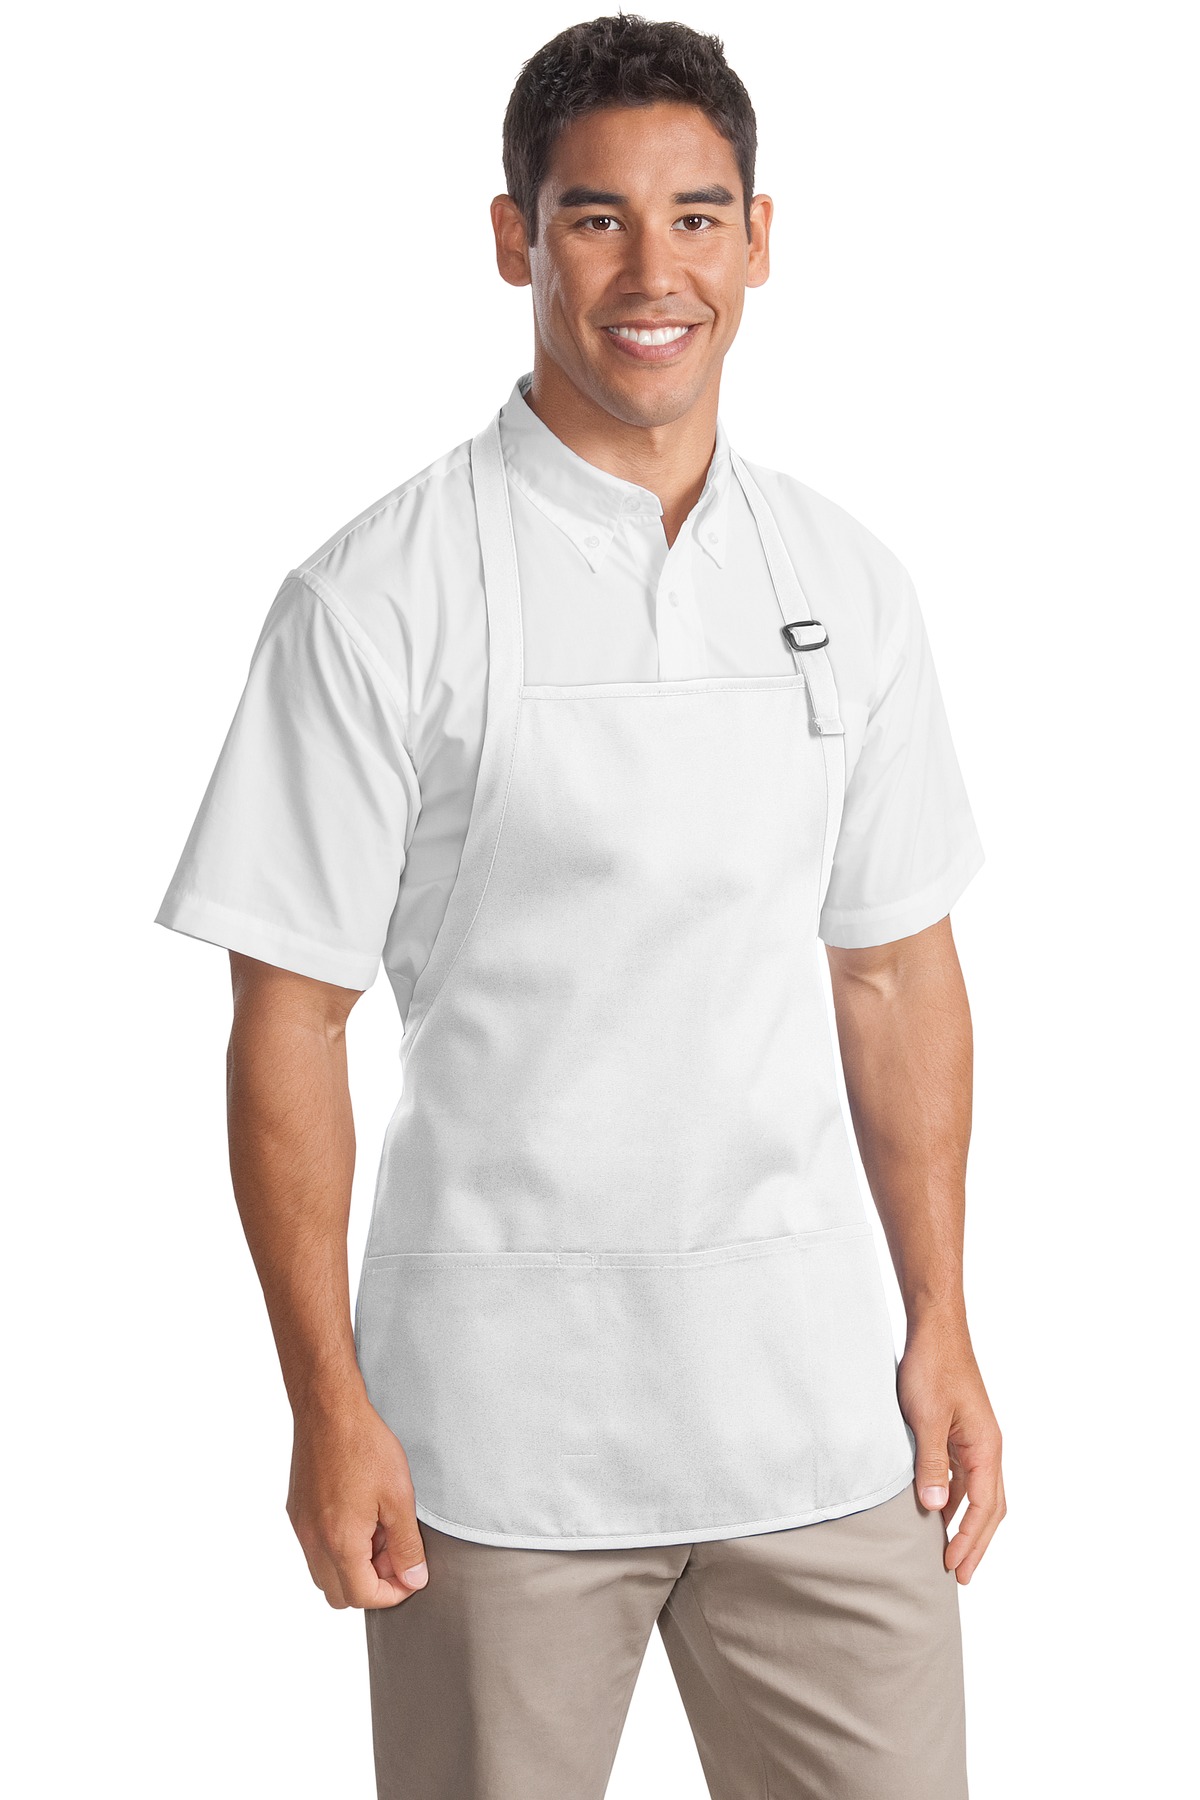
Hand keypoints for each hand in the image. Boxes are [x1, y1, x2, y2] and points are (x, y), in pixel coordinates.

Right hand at [286, 1388, 428, 1607]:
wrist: (328, 1409)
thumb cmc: (364, 1447)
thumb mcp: (399, 1497)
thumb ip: (406, 1545)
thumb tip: (413, 1579)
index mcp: (340, 1543)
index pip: (363, 1597)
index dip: (392, 1594)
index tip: (411, 1574)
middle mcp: (313, 1542)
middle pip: (340, 1594)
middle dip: (371, 1584)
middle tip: (394, 1551)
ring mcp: (300, 1528)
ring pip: (324, 1574)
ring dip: (353, 1567)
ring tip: (378, 1530)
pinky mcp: (295, 1512)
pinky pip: (314, 1549)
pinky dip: (337, 1547)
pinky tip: (359, 1514)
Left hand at [897, 1314, 1004, 1583]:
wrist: (935, 1328)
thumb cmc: (933, 1367)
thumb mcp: (926, 1418)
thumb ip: (930, 1464)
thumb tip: (934, 1509)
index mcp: (986, 1448)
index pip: (984, 1508)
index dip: (970, 1540)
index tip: (955, 1568)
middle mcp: (987, 1447)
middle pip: (989, 1507)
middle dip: (975, 1542)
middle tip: (958, 1574)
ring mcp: (975, 1439)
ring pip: (977, 1492)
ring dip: (964, 1522)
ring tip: (947, 1551)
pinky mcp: (960, 1430)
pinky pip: (962, 1475)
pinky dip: (953, 1498)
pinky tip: (935, 1509)